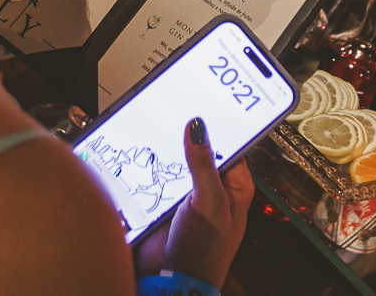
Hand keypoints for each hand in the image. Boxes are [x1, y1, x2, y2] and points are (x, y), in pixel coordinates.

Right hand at [134, 118, 253, 287]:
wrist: (171, 282)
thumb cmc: (204, 253)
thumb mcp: (209, 203)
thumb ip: (203, 165)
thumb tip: (198, 128)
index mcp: (234, 184)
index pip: (231, 140)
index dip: (219, 120)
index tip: (205, 97)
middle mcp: (212, 185)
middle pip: (199, 147)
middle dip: (185, 133)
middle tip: (172, 108)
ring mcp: (186, 192)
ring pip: (174, 158)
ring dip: (164, 149)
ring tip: (154, 129)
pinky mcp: (162, 200)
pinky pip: (155, 174)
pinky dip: (147, 166)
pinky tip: (141, 155)